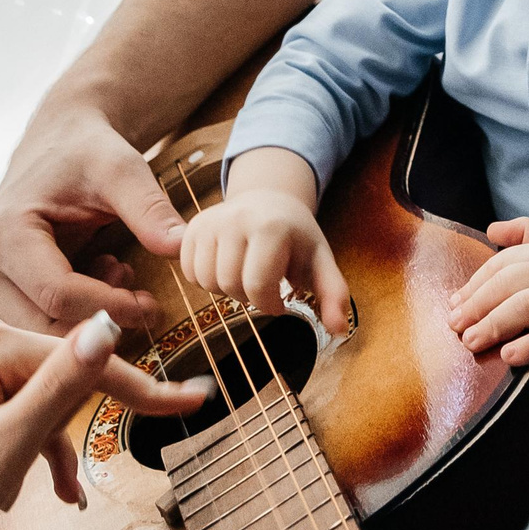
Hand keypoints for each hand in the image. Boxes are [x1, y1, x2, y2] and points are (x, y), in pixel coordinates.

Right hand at [0, 100, 187, 332]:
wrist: (60, 142)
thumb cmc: (89, 152)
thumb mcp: (122, 171)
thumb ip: (150, 210)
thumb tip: (184, 249)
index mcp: (5, 233)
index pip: (58, 295)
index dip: (110, 308)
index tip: (153, 306)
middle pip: (45, 326)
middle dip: (102, 323)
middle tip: (144, 300)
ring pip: (44, 336)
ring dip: (93, 320)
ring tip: (121, 272)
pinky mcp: (1, 297)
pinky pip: (44, 328)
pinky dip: (83, 315)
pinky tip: (105, 276)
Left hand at [0, 313, 208, 529]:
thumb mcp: (8, 447)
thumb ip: (62, 386)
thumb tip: (110, 326)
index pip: (87, 361)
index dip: (145, 387)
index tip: (199, 399)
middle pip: (69, 373)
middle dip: (84, 427)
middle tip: (112, 460)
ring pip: (49, 396)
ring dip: (58, 445)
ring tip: (58, 494)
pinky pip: (24, 409)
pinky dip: (36, 447)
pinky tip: (30, 490)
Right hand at [179, 181, 350, 334]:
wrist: (270, 200)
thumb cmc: (296, 237)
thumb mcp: (321, 262)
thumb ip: (333, 295)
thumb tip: (340, 330)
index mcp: (271, 227)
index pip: (258, 285)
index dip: (269, 304)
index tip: (279, 301)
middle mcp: (237, 219)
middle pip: (229, 284)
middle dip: (247, 297)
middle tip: (262, 287)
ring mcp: (211, 220)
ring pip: (205, 280)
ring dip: (225, 290)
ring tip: (244, 276)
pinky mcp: (194, 226)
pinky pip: (188, 271)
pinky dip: (204, 280)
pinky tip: (225, 269)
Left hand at [447, 218, 528, 369]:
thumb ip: (528, 236)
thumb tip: (490, 229)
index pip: (503, 263)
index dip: (474, 284)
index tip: (454, 304)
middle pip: (510, 283)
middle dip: (477, 305)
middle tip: (455, 326)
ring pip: (528, 307)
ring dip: (494, 324)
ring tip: (472, 342)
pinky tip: (509, 356)